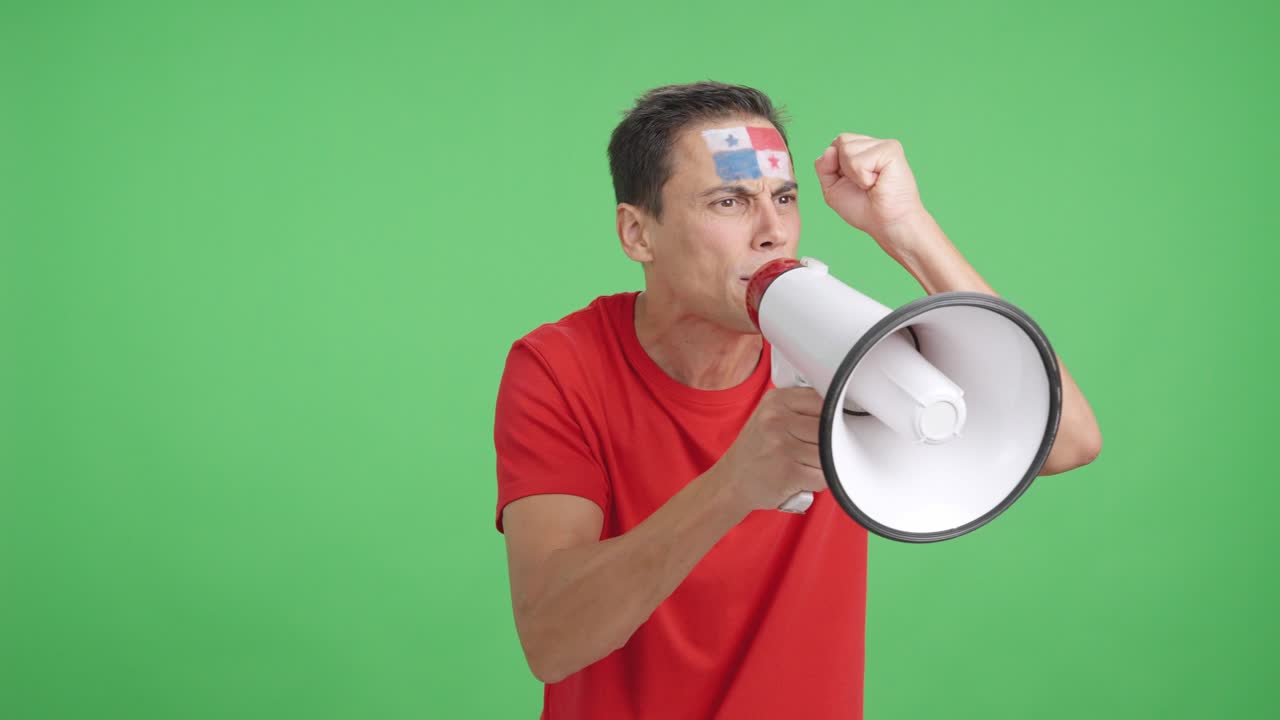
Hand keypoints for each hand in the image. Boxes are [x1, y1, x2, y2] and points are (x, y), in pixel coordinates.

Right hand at [710, 387, 827, 512]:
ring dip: (826, 463)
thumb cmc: (756, 450)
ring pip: (829, 452)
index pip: (823, 399)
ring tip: (808, 464)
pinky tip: (805, 478)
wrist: (730, 481)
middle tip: (818, 449)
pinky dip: (820, 480)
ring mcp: (782, 446)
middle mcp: (777, 420)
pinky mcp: (788, 472)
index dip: (834, 415)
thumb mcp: (770, 416)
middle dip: (831, 442)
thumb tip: (840, 409)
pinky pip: (823, 475)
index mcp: (776, 400)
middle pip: (829, 427)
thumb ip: (799, 408)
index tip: (835, 424)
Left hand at [814, 134, 927, 250]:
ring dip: (854, 175)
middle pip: (840, 142)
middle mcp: (872, 144)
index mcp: (860, 149)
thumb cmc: (864, 209)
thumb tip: (830, 148)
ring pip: (847, 149)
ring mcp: (882, 145)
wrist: (887, 224)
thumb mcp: (832, 188)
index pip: (834, 145)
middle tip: (864, 184)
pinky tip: (878, 182)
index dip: (834, 167)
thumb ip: (824, 167)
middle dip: (843, 169)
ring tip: (872, 184)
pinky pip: (859, 161)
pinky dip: (863, 178)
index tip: (853, 184)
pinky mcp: (891, 149)